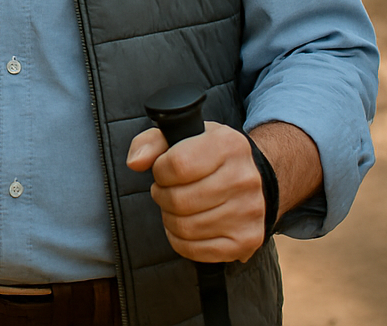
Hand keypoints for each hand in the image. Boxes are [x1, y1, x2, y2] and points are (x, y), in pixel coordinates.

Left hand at [126, 121, 265, 262]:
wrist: (251, 176)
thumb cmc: (207, 155)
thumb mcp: (180, 136)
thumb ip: (150, 143)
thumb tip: (135, 162)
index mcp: (228, 145)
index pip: (177, 165)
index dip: (160, 171)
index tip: (163, 171)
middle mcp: (244, 178)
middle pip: (179, 200)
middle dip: (162, 197)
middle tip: (166, 192)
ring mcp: (249, 211)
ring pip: (186, 227)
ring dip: (170, 220)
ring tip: (176, 208)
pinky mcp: (247, 239)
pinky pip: (197, 250)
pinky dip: (181, 241)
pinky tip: (185, 226)